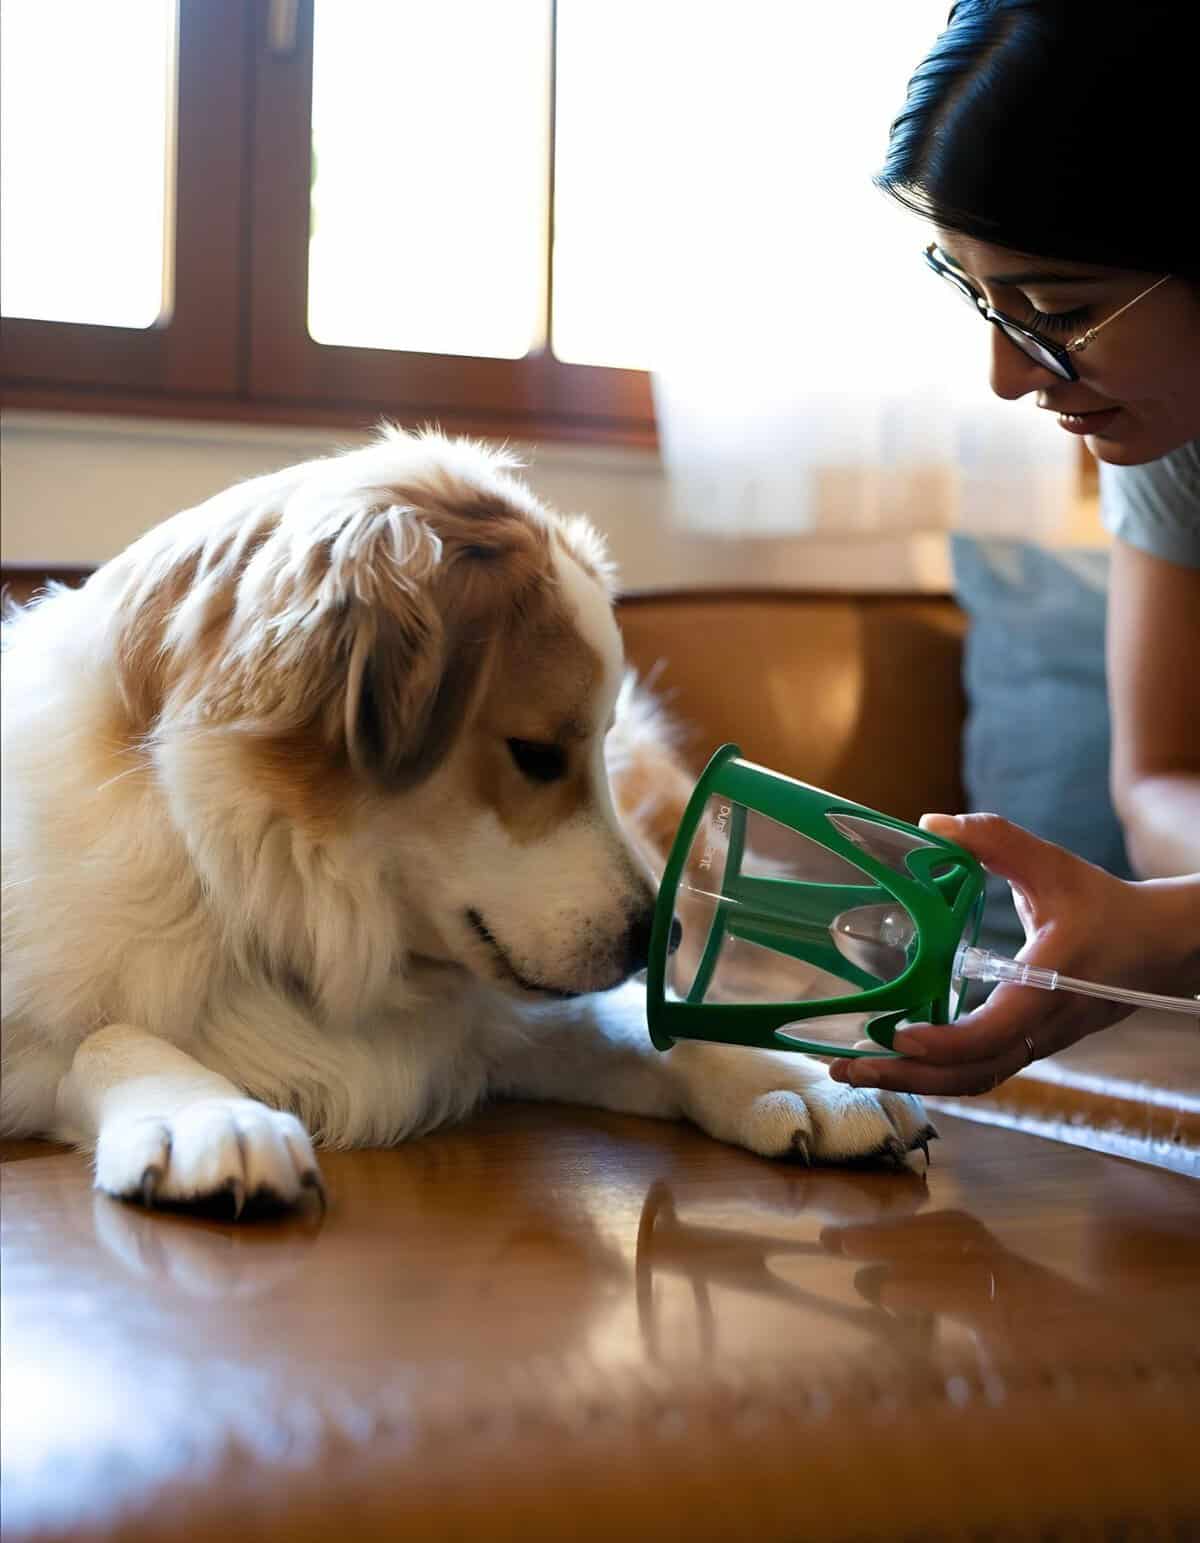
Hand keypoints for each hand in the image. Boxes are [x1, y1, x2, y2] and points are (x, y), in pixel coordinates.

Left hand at [828, 813, 1199, 1096]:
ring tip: (857, 1071)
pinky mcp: (1030, 1046)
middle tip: (846, 1068)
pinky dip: (936, 1073)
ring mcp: (1037, 1044)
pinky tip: (895, 1061)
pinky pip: (981, 1071)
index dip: (946, 1042)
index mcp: (1048, 985)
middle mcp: (1041, 1027)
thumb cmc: (1104, 906)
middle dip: (907, 1076)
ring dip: (915, 1081)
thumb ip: (995, 840)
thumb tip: (932, 824)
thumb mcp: (1051, 865)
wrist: (1158, 948)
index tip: (900, 1036)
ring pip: (975, 1080)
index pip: (996, 1031)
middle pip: (973, 1073)